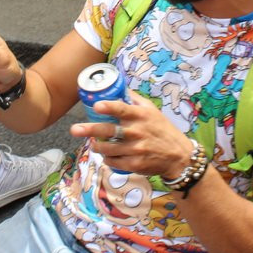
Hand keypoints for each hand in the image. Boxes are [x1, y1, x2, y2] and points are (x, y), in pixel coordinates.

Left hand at [70, 90, 193, 177]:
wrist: (178, 156)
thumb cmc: (163, 130)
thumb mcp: (153, 111)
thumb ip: (135, 100)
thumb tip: (119, 88)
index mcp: (141, 116)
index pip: (122, 110)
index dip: (109, 107)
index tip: (96, 106)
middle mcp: (137, 132)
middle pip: (109, 131)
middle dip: (90, 130)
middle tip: (74, 129)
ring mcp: (135, 150)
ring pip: (108, 148)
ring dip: (97, 146)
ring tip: (93, 144)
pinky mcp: (135, 164)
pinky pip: (114, 162)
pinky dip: (107, 159)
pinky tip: (107, 155)